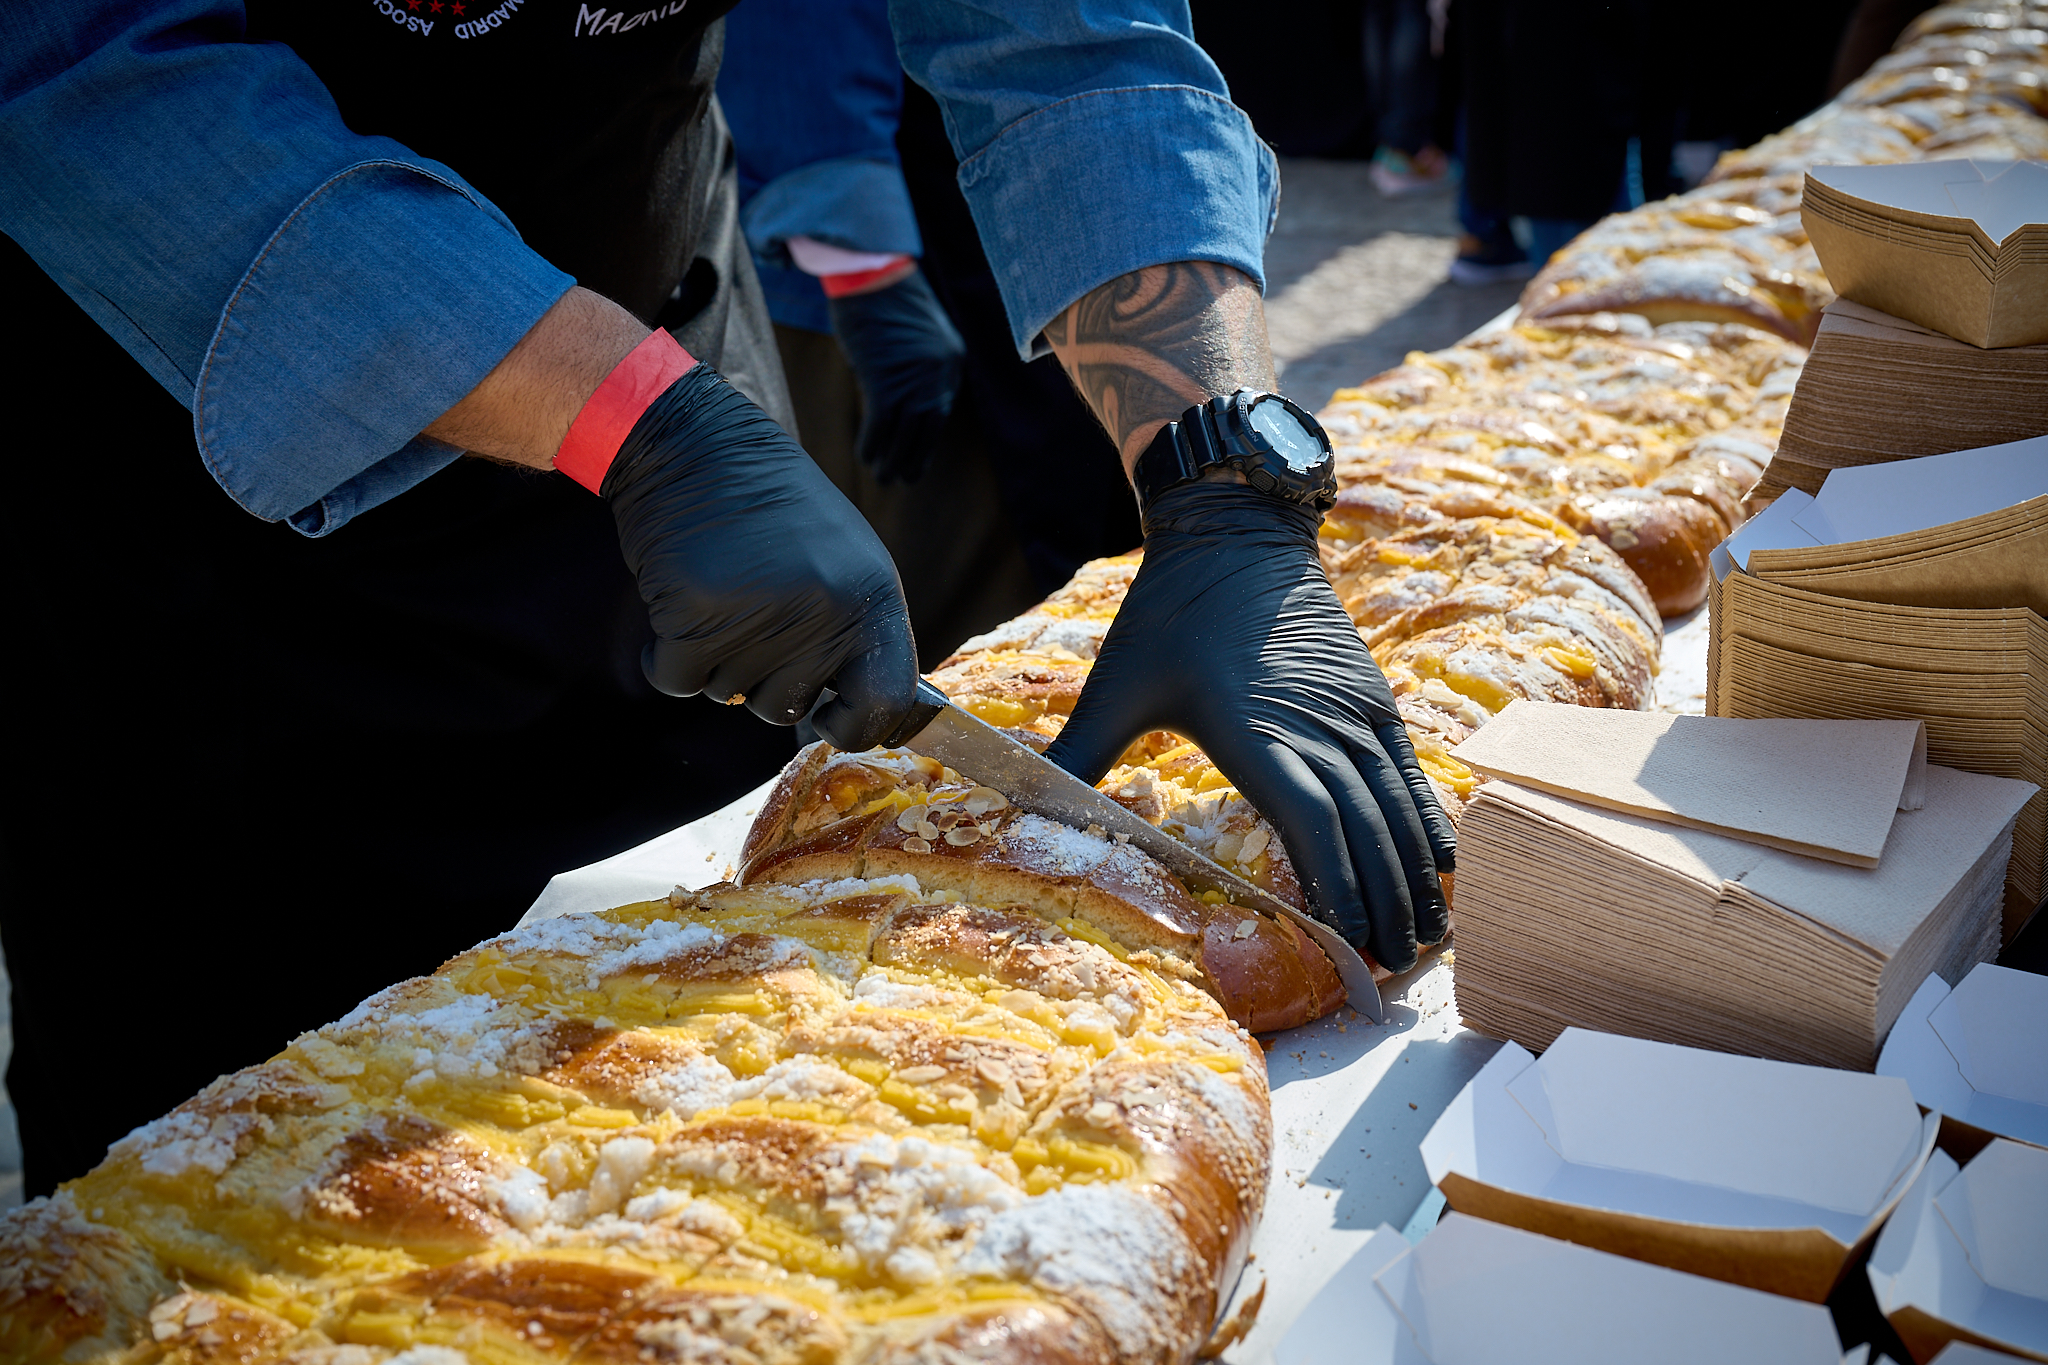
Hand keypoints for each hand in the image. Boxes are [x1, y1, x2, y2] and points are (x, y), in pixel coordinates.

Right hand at [604, 363, 918, 747]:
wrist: (699, 445)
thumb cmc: (774, 509)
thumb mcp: (845, 561)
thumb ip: (856, 633)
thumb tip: (866, 717)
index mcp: (871, 596)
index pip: (884, 701)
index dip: (857, 727)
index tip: (830, 718)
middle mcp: (823, 610)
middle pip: (785, 708)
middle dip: (761, 679)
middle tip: (752, 612)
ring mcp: (758, 614)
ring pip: (727, 695)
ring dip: (715, 659)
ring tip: (722, 591)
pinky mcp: (693, 614)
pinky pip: (676, 681)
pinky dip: (667, 657)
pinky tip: (678, 604)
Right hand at [827, 265, 965, 484]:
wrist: (870, 270)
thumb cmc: (884, 298)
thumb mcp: (913, 333)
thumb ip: (917, 365)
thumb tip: (903, 400)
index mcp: (951, 361)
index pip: (941, 409)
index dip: (926, 437)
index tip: (916, 454)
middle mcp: (939, 373)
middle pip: (928, 427)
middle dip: (915, 457)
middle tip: (904, 478)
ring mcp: (913, 379)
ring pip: (905, 433)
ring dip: (892, 459)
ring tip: (882, 477)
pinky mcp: (885, 381)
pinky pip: (881, 425)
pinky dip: (872, 445)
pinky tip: (864, 457)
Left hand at [1044, 480, 1454, 971]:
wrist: (1235, 529)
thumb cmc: (1169, 609)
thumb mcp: (1116, 682)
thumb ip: (1077, 754)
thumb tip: (1022, 809)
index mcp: (1256, 730)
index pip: (1313, 823)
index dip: (1338, 887)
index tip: (1347, 942)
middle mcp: (1315, 725)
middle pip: (1365, 829)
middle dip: (1383, 902)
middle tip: (1395, 969)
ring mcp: (1351, 709)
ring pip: (1396, 804)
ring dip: (1415, 873)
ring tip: (1426, 935)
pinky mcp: (1370, 696)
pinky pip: (1410, 769)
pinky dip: (1428, 820)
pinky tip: (1444, 864)